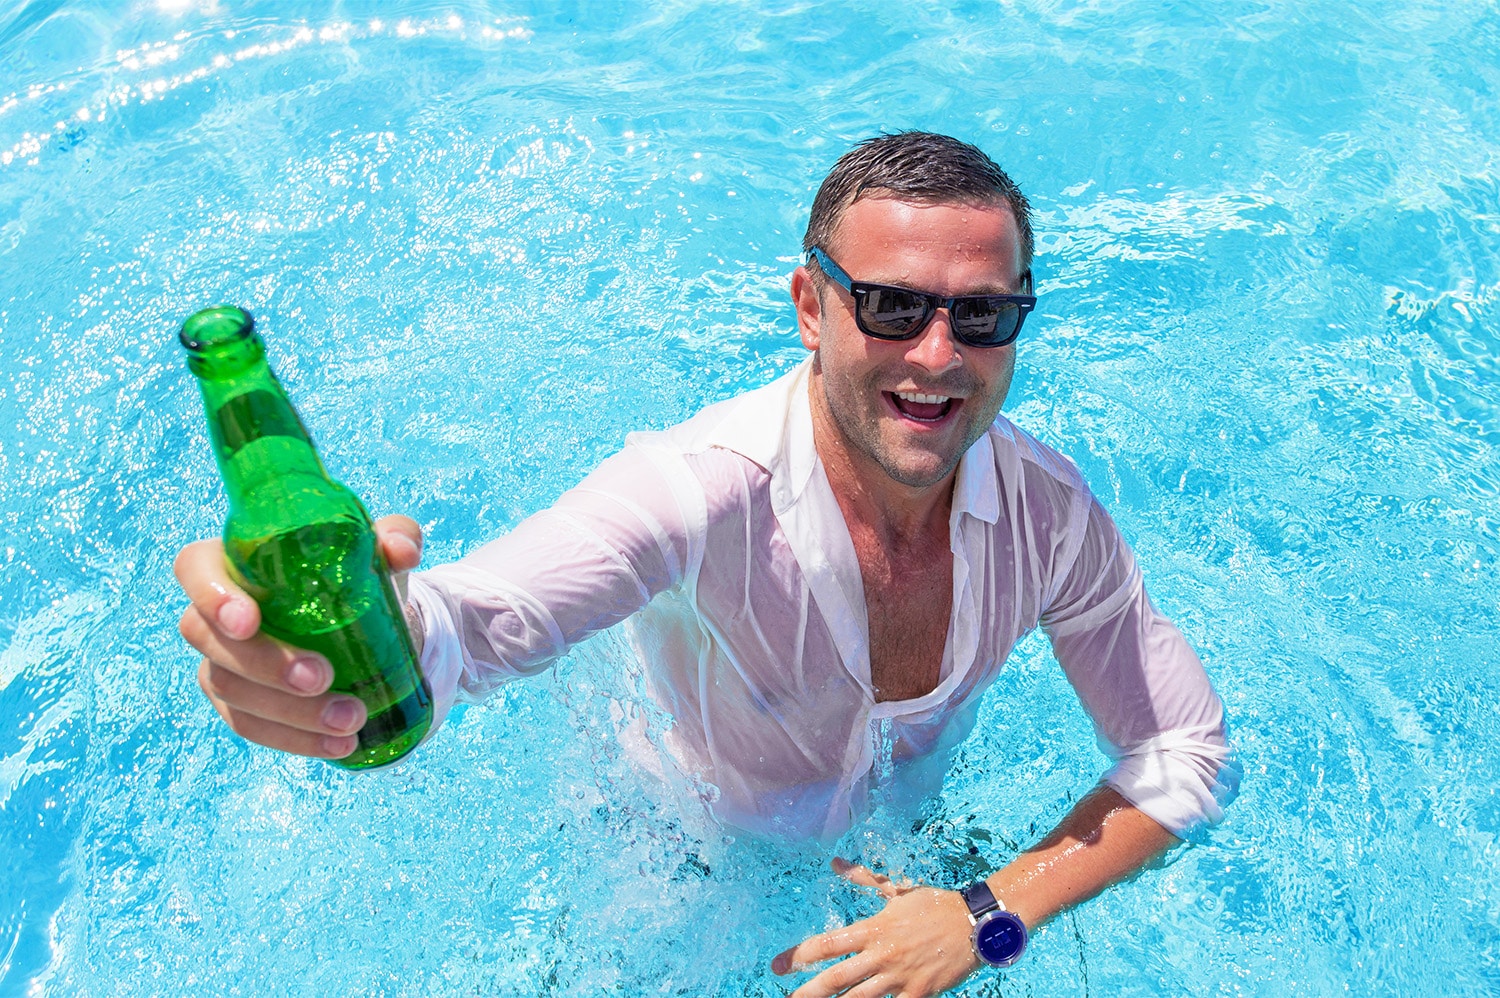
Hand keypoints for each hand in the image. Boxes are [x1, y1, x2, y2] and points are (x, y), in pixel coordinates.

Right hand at [174, 514, 423, 758]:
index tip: (249, 621)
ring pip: (231, 690)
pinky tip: (339, 743)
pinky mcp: (239, 704)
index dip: (211, 593)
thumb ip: (394, 538)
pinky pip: (252, 727)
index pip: (195, 567)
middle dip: (265, 664)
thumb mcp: (380, 553)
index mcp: (238, 561)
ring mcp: (222, 662)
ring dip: (291, 712)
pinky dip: (296, 739)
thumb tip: (403, 550)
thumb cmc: (357, 575)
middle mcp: (216, 613)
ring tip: (352, 718)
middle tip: (322, 678)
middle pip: (208, 639)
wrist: (368, 625)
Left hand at [772, 857, 980, 997]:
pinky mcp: (919, 994)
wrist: (976, 924)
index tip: (778, 967)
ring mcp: (900, 977)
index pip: (828, 944)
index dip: (800, 956)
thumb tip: (835, 862)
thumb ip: (864, 878)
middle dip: (807, 993)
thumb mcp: (897, 890)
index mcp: (873, 929)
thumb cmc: (934, 905)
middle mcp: (882, 955)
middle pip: (836, 979)